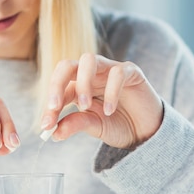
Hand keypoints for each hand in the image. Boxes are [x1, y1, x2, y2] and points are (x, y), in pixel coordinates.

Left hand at [40, 53, 162, 148]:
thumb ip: (75, 125)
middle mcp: (91, 74)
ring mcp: (110, 70)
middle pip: (66, 65)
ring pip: (89, 60)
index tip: (46, 125)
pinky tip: (110, 110)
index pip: (58, 88)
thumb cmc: (118, 125)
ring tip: (85, 106)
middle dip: (56, 84)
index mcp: (78, 86)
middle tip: (55, 107)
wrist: (147, 131)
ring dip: (83, 83)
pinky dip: (110, 91)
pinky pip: (117, 73)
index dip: (49, 105)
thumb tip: (53, 133)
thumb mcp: (94, 127)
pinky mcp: (131, 72)